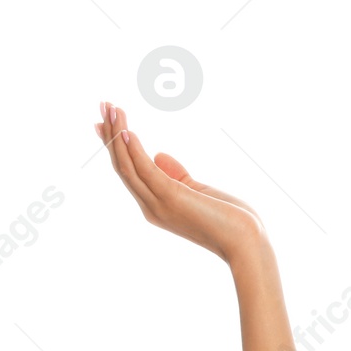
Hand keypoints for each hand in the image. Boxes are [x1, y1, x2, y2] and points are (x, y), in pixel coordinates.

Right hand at [93, 102, 266, 262]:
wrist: (247, 244)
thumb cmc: (230, 221)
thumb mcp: (199, 192)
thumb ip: (177, 175)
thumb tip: (158, 155)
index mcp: (155, 205)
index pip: (127, 172)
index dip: (114, 147)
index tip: (102, 124)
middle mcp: (150, 206)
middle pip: (121, 166)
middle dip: (110, 135)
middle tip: (102, 106)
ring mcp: (158, 203)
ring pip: (127, 165)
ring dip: (118, 135)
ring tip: (111, 108)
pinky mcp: (171, 197)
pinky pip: (145, 170)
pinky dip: (134, 150)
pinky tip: (128, 131)